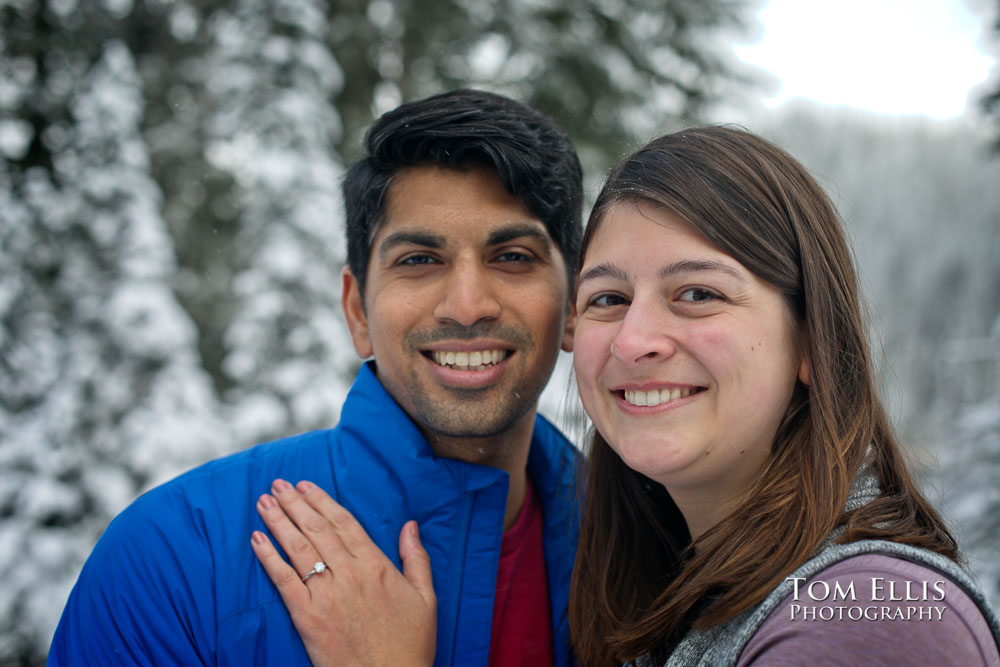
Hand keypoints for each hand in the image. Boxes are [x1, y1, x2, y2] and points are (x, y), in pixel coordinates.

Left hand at [251, 479, 435, 666]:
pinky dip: (269, 557)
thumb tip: (411, 526)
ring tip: (264, 502)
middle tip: (277, 484)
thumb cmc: (410, 645)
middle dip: (295, 504)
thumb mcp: (426, 598)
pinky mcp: (308, 617)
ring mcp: (327, 595)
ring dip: (279, 521)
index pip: (344, 523)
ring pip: (298, 548)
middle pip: (317, 529)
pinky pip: (284, 580)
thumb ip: (416, 558)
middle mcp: (350, 574)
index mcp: (377, 566)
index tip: (305, 486)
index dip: (322, 501)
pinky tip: (257, 539)